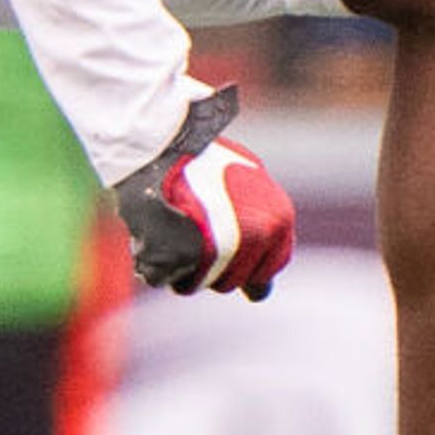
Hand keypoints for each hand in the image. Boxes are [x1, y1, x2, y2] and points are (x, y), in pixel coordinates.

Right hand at [117, 86, 295, 297]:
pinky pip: (169, 279)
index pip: (268, 271)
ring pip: (199, 283)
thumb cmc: (200, 160)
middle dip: (210, 264)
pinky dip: (158, 263)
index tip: (222, 251)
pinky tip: (156, 234)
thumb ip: (259, 235)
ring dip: (184, 265)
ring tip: (174, 229)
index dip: (243, 266)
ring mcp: (221, 248)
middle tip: (192, 230)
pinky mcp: (183, 254)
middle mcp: (256, 238)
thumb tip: (260, 295)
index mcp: (278, 221)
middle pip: (231, 281)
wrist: (161, 140)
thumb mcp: (245, 189)